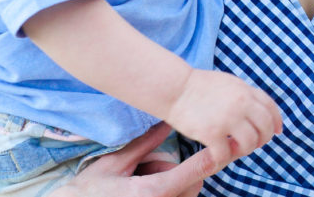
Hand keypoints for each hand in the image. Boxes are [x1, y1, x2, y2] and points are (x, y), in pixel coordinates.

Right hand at [50, 123, 211, 196]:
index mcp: (150, 192)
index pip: (191, 172)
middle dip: (182, 172)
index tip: (224, 146)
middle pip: (192, 185)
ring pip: (186, 194)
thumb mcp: (115, 163)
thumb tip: (165, 124)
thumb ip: (144, 144)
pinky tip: (140, 185)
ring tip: (140, 177)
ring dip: (173, 183)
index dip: (209, 158)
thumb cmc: (89, 190)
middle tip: (149, 166)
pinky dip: (167, 190)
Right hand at [164, 68, 282, 166]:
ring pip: (250, 142)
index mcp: (245, 90)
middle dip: (263, 138)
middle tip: (254, 143)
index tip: (277, 131)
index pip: (270, 107)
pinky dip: (224, 157)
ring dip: (245, 149)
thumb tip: (259, 110)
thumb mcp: (229, 83)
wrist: (176, 88)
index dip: (277, 121)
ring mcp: (227, 118)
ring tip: (235, 147)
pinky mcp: (212, 132)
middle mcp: (241, 103)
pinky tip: (218, 153)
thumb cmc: (199, 86)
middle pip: (265, 127)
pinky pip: (226, 154)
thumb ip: (244, 94)